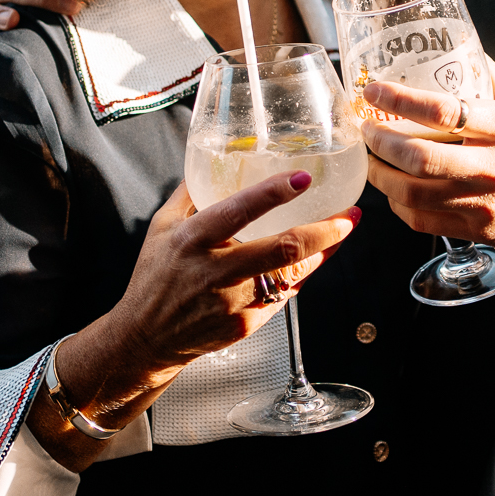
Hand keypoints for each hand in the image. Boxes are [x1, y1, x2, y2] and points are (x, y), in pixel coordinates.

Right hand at [28, 172, 358, 470]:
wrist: (145, 339)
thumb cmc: (155, 276)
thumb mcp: (162, 227)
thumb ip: (191, 192)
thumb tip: (218, 155)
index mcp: (192, 239)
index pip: (236, 211)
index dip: (272, 193)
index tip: (303, 177)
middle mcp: (213, 271)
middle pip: (281, 250)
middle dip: (324, 231)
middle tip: (350, 214)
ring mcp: (232, 303)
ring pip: (291, 276)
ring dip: (322, 253)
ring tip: (342, 230)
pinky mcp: (244, 326)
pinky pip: (284, 296)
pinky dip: (301, 275)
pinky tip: (315, 259)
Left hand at [361, 57, 494, 262]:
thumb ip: (490, 80)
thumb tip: (458, 47)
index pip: (443, 110)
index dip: (399, 99)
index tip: (373, 90)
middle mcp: (493, 167)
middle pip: (419, 158)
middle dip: (380, 143)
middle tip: (367, 130)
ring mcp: (483, 203)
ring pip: (412, 195)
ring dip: (381, 177)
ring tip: (373, 161)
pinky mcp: (477, 231)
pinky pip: (422, 222)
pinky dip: (399, 206)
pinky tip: (395, 192)